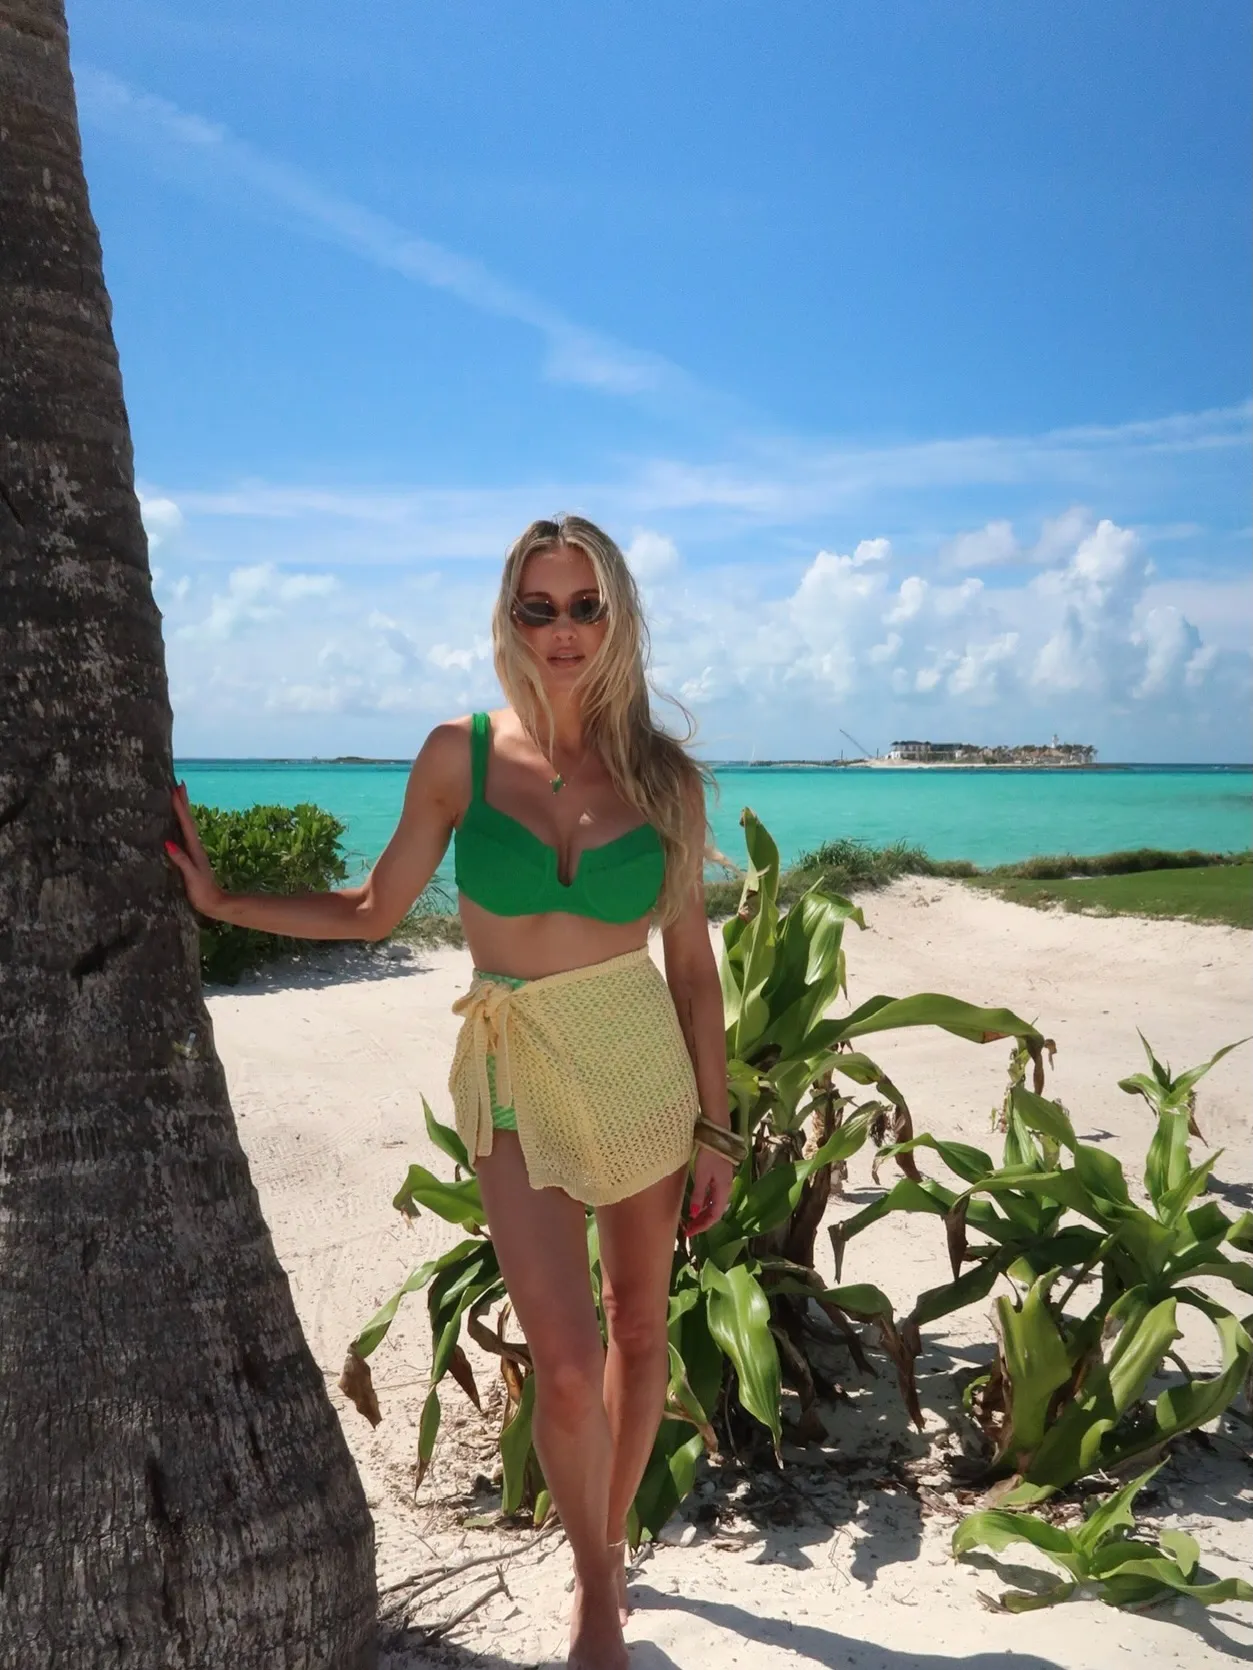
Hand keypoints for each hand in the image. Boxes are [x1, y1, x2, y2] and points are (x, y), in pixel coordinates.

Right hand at [164, 782, 225, 915]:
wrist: (217, 904)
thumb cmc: (202, 892)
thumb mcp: (192, 877)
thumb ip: (182, 860)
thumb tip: (169, 842)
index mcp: (194, 848)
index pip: (186, 823)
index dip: (181, 806)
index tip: (177, 788)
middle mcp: (195, 846)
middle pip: (188, 820)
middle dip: (183, 802)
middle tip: (179, 784)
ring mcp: (194, 851)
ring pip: (187, 825)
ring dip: (183, 810)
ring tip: (177, 797)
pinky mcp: (192, 858)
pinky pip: (184, 835)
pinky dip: (181, 824)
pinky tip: (177, 825)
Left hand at [684, 1147, 734, 1236]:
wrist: (717, 1135)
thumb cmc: (709, 1154)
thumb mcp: (701, 1175)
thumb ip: (698, 1195)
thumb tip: (694, 1213)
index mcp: (724, 1190)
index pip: (715, 1216)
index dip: (703, 1226)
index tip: (690, 1233)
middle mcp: (726, 1189)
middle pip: (715, 1212)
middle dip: (702, 1223)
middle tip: (688, 1230)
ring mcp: (723, 1183)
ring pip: (714, 1205)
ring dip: (703, 1214)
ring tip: (690, 1221)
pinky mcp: (719, 1177)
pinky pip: (713, 1197)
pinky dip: (704, 1204)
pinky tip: (696, 1205)